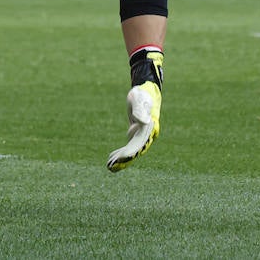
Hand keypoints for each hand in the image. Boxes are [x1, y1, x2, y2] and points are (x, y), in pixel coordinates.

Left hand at [107, 47, 162, 171]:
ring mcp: (142, 136)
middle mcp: (148, 135)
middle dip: (125, 160)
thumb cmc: (142, 94)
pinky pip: (129, 147)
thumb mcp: (139, 99)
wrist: (144, 92)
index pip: (140, 143)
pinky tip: (111, 158)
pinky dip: (121, 153)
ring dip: (122, 160)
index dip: (131, 152)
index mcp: (150, 128)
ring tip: (109, 167)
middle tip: (111, 167)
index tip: (122, 158)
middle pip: (136, 150)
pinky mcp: (136, 135)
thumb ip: (140, 110)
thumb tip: (142, 120)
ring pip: (132, 151)